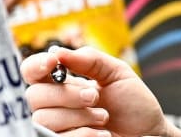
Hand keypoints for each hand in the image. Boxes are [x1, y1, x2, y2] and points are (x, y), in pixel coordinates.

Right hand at [22, 46, 180, 136]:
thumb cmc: (132, 101)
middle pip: (35, 96)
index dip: (35, 65)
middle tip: (94, 97)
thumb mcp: (117, 72)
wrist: (147, 131)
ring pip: (43, 118)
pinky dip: (83, 134)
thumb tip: (58, 51)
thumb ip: (90, 59)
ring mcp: (56, 126)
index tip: (54, 62)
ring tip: (104, 117)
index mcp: (64, 82)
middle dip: (67, 95)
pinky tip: (102, 133)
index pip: (32, 71)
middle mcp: (55, 104)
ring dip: (79, 116)